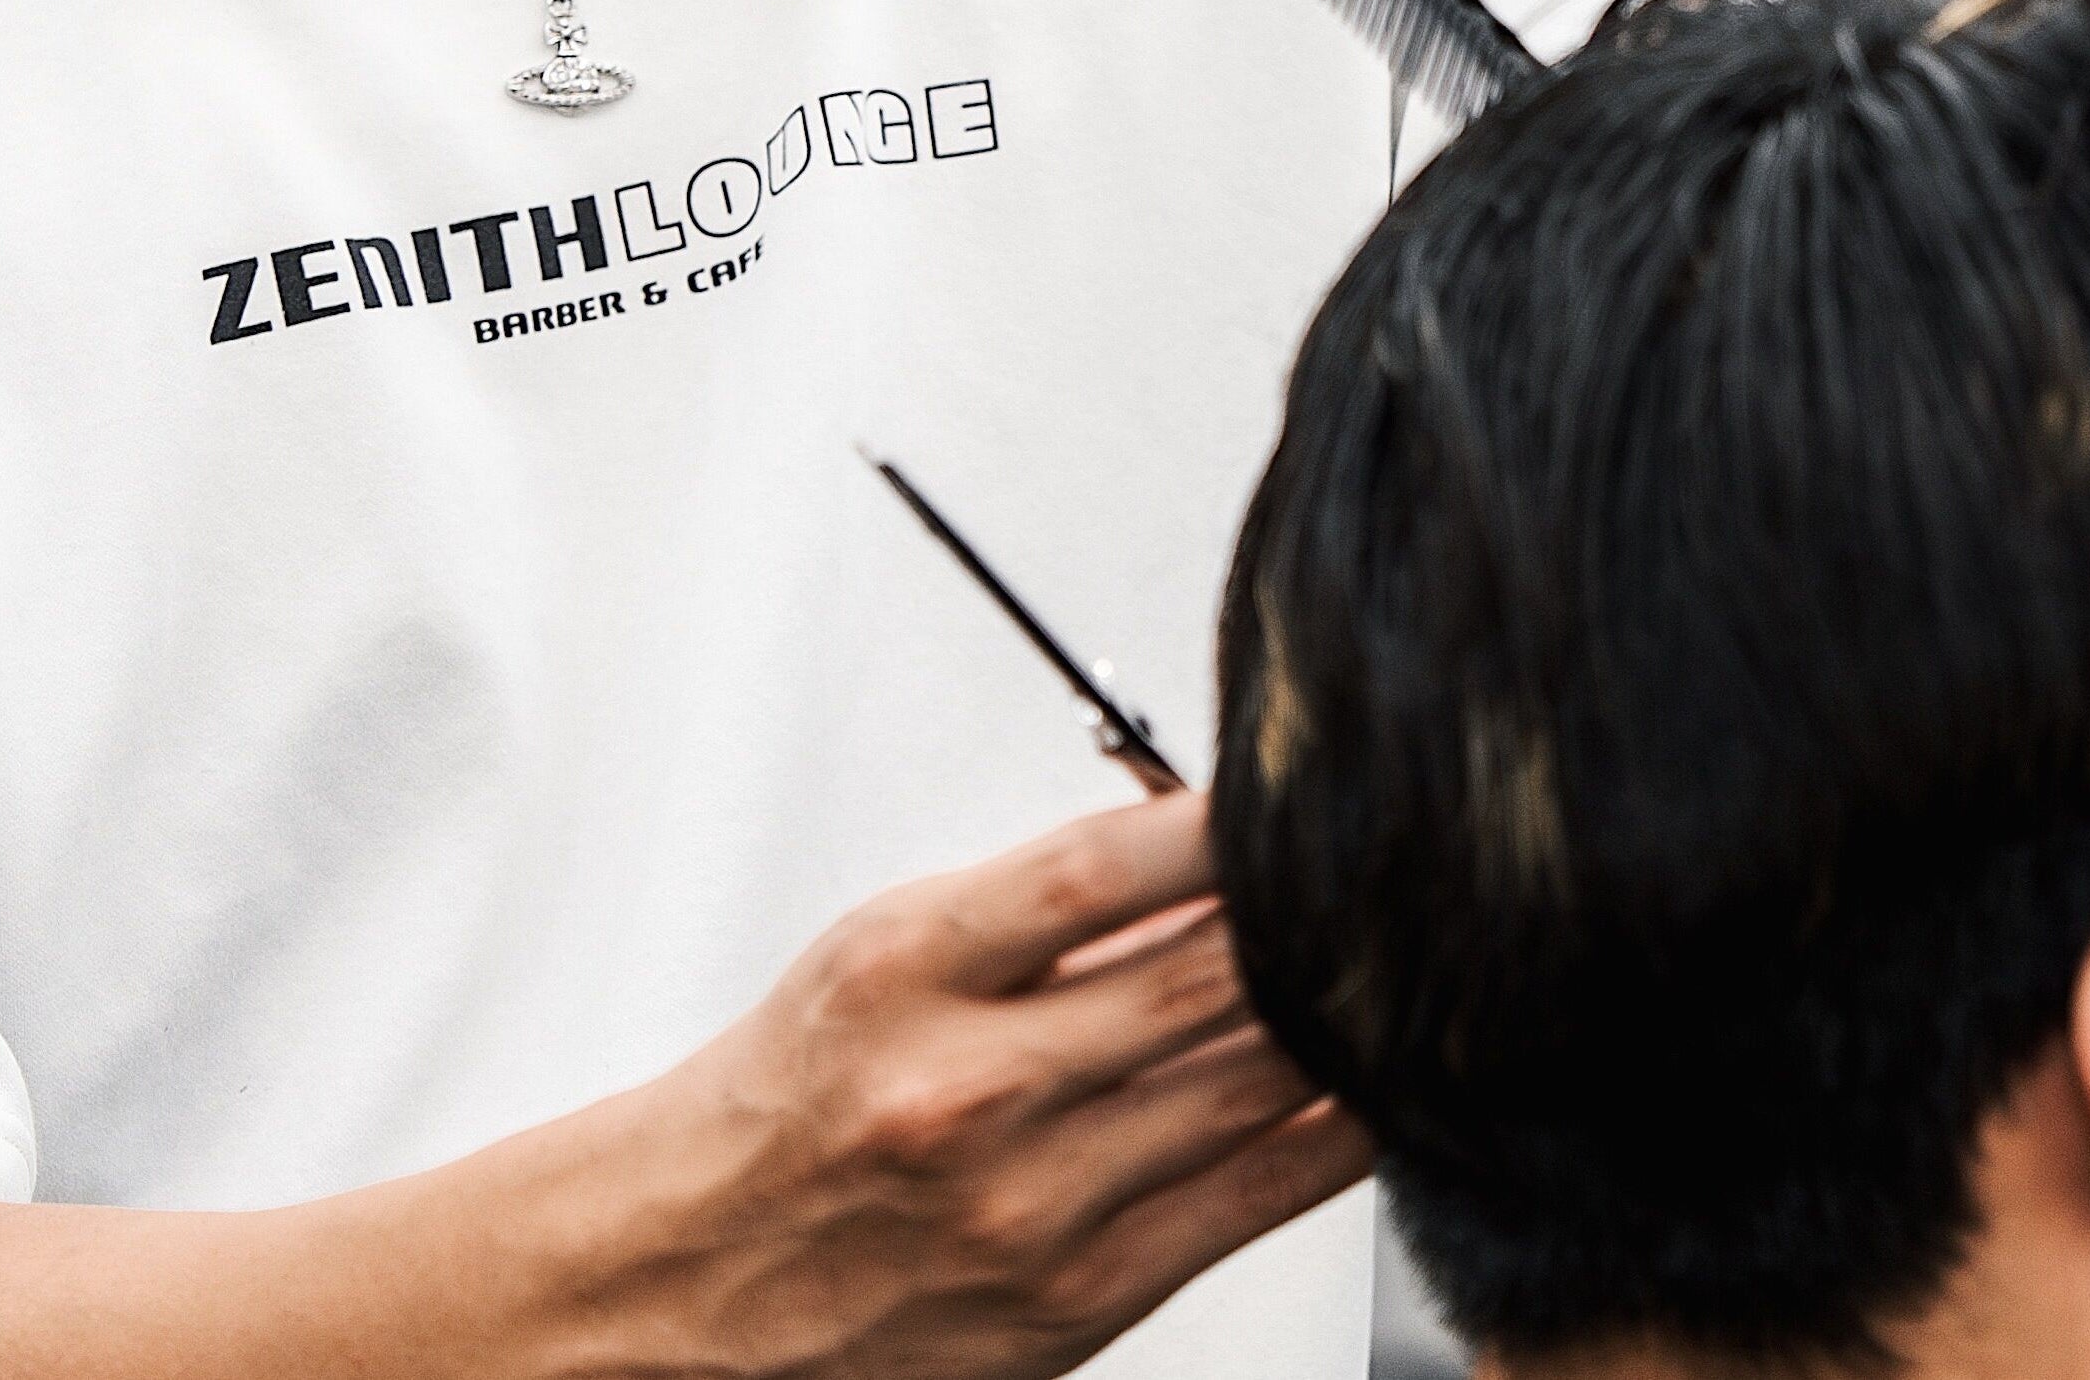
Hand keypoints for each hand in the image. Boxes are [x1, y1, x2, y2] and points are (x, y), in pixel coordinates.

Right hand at [566, 793, 1368, 1377]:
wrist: (681, 1275)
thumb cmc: (799, 1095)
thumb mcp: (889, 952)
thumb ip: (1050, 907)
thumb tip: (1217, 844)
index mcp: (903, 972)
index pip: (1100, 869)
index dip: (1226, 822)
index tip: (1298, 790)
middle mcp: (962, 1091)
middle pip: (1204, 978)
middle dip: (1315, 918)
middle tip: (1394, 870)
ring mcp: (1025, 1205)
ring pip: (1253, 1084)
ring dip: (1346, 1014)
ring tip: (1407, 958)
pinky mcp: (1077, 1298)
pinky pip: (1256, 1194)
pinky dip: (1338, 1127)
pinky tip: (1376, 1080)